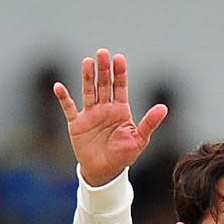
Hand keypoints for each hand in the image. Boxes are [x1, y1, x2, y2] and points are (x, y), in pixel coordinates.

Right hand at [53, 48, 167, 185]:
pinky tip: (59, 86)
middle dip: (104, 69)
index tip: (119, 59)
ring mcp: (90, 115)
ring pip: (88, 91)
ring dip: (87, 77)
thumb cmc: (124, 156)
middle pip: (104, 85)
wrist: (106, 171)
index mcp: (121, 111)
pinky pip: (69, 108)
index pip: (120, 87)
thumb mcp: (140, 139)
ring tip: (88, 61)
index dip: (120, 73)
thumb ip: (150, 123)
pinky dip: (64, 98)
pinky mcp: (76, 124)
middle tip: (103, 52)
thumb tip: (164, 107)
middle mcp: (105, 109)